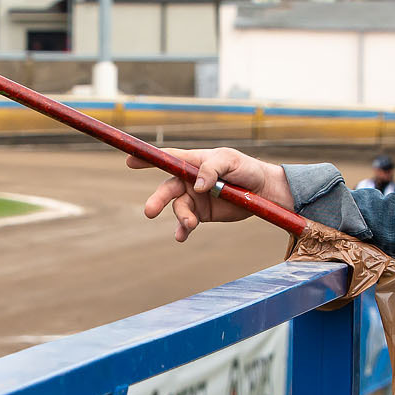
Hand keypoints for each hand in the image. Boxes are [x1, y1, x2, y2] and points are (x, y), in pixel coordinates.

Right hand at [132, 147, 292, 242]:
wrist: (264, 192)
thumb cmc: (246, 169)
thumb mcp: (231, 161)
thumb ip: (212, 169)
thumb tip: (197, 185)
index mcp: (195, 162)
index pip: (168, 158)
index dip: (148, 159)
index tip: (129, 161)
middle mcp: (191, 180)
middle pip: (168, 188)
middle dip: (158, 199)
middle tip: (149, 211)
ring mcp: (195, 198)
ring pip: (179, 209)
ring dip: (182, 217)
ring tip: (190, 225)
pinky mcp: (202, 214)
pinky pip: (187, 224)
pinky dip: (182, 230)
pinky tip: (181, 236)